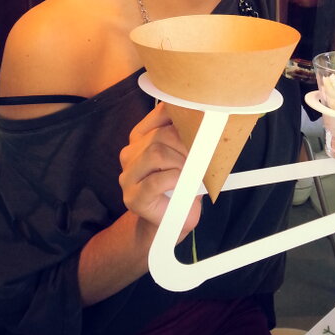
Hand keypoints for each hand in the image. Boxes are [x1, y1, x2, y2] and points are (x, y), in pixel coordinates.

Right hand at [119, 102, 201, 237]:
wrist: (172, 221)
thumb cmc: (181, 185)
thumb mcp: (185, 155)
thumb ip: (188, 136)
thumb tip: (206, 120)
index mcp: (141, 137)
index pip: (161, 113)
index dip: (184, 118)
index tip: (200, 128)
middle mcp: (130, 154)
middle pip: (160, 135)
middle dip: (186, 145)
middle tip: (201, 158)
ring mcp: (128, 176)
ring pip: (156, 153)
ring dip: (181, 163)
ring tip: (191, 173)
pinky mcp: (133, 197)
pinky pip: (156, 180)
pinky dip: (175, 180)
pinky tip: (182, 185)